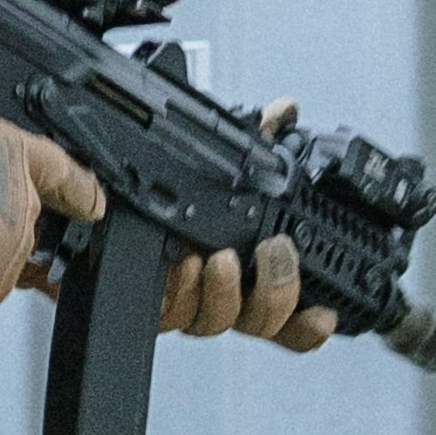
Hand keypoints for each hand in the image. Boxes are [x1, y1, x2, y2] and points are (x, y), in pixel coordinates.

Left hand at [162, 107, 339, 349]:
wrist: (110, 215)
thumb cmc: (171, 199)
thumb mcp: (222, 169)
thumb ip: (257, 142)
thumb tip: (285, 110)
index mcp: (248, 277)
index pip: (289, 317)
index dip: (309, 324)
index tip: (325, 313)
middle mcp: (222, 296)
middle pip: (263, 323)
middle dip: (276, 292)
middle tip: (272, 252)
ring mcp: (189, 303)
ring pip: (221, 321)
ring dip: (225, 291)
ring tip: (220, 258)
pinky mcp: (154, 305)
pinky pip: (176, 313)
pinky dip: (185, 289)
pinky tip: (185, 265)